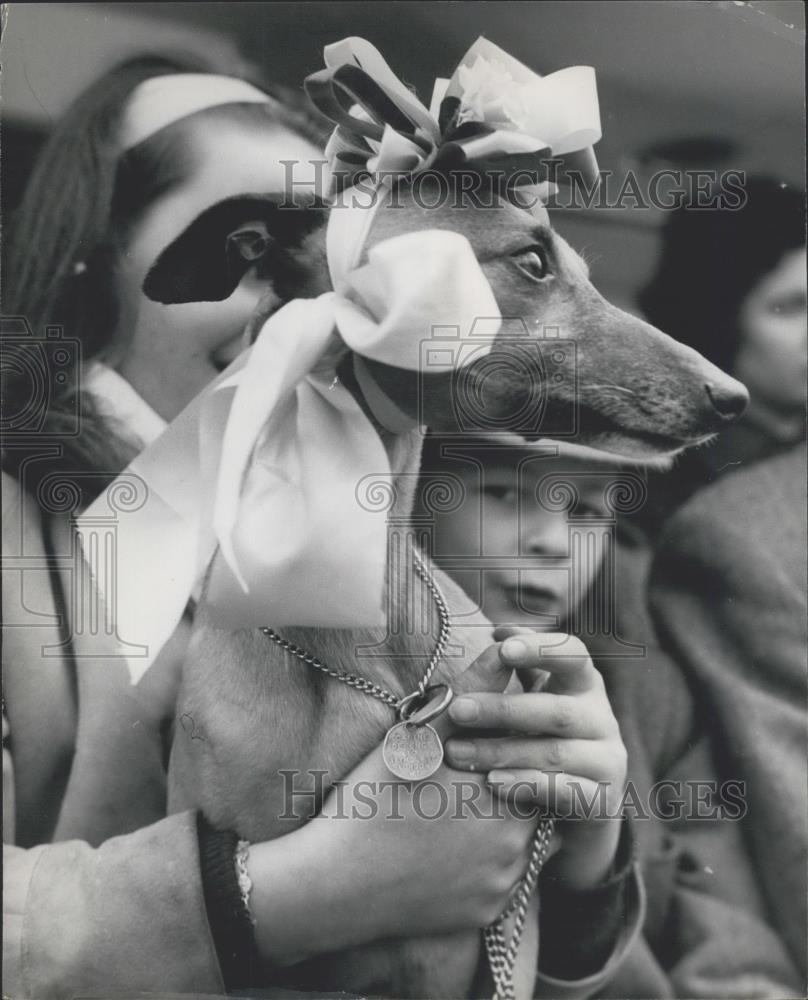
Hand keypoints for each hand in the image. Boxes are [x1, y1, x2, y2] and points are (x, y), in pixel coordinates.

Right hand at [247, 639, 544, 964]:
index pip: (533, 755)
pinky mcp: (488, 910)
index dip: (510, 743)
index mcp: (507, 789)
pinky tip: (451, 847)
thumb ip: (472, 691)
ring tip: (457, 808)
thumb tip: (504, 651)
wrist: (335, 883)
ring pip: (524, 839)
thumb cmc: (374, 800)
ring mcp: (505, 880)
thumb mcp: (419, 737)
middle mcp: (519, 840)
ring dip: (502, 821)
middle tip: (464, 775)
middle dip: (508, 781)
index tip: (477, 743)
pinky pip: (502, 878)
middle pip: (533, 796)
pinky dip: (486, 861)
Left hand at [444, 627, 626, 890]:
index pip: (573, 654)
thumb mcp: (528, 700)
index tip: (501, 647)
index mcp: (582, 683)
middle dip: (502, 709)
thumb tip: (498, 633)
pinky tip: (493, 782)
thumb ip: (514, 668)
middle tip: (457, 710)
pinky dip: (525, 785)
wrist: (570, 809)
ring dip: (501, 751)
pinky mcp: (602, 800)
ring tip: (459, 752)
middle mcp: (601, 718)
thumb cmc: (537, 739)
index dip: (540, 649)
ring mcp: (607, 760)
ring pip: (555, 753)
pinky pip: (564, 792)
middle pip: (556, 710)